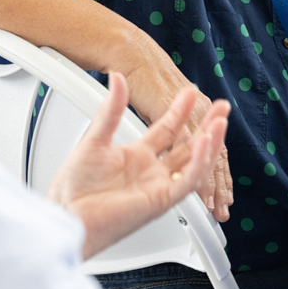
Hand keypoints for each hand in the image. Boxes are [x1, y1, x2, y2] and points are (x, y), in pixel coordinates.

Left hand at [46, 72, 229, 258]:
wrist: (66, 210)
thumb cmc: (75, 184)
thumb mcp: (95, 137)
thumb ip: (111, 109)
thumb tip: (116, 78)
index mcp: (137, 156)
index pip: (167, 130)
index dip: (181, 111)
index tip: (191, 91)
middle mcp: (151, 172)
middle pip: (187, 146)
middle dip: (207, 126)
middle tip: (221, 107)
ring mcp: (157, 186)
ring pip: (194, 164)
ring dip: (209, 143)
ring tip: (220, 121)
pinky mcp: (159, 201)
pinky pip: (186, 182)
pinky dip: (199, 163)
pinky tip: (205, 144)